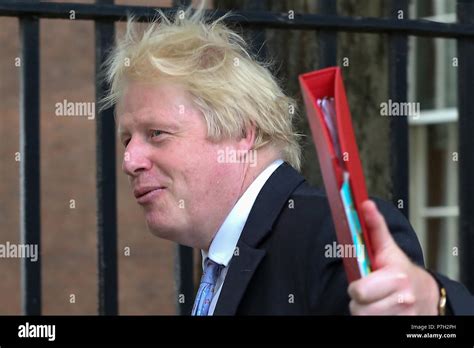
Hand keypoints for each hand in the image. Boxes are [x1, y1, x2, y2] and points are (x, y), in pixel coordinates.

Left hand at [348, 200, 439, 314]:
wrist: (426, 294)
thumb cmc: (401, 271)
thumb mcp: (388, 248)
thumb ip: (375, 227)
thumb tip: (365, 205)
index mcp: (397, 278)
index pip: (358, 291)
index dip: (356, 287)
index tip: (364, 282)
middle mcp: (403, 300)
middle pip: (359, 309)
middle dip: (361, 301)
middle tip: (370, 293)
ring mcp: (404, 316)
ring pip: (365, 319)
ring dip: (367, 312)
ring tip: (377, 301)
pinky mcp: (402, 327)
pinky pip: (372, 325)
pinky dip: (374, 320)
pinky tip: (382, 310)